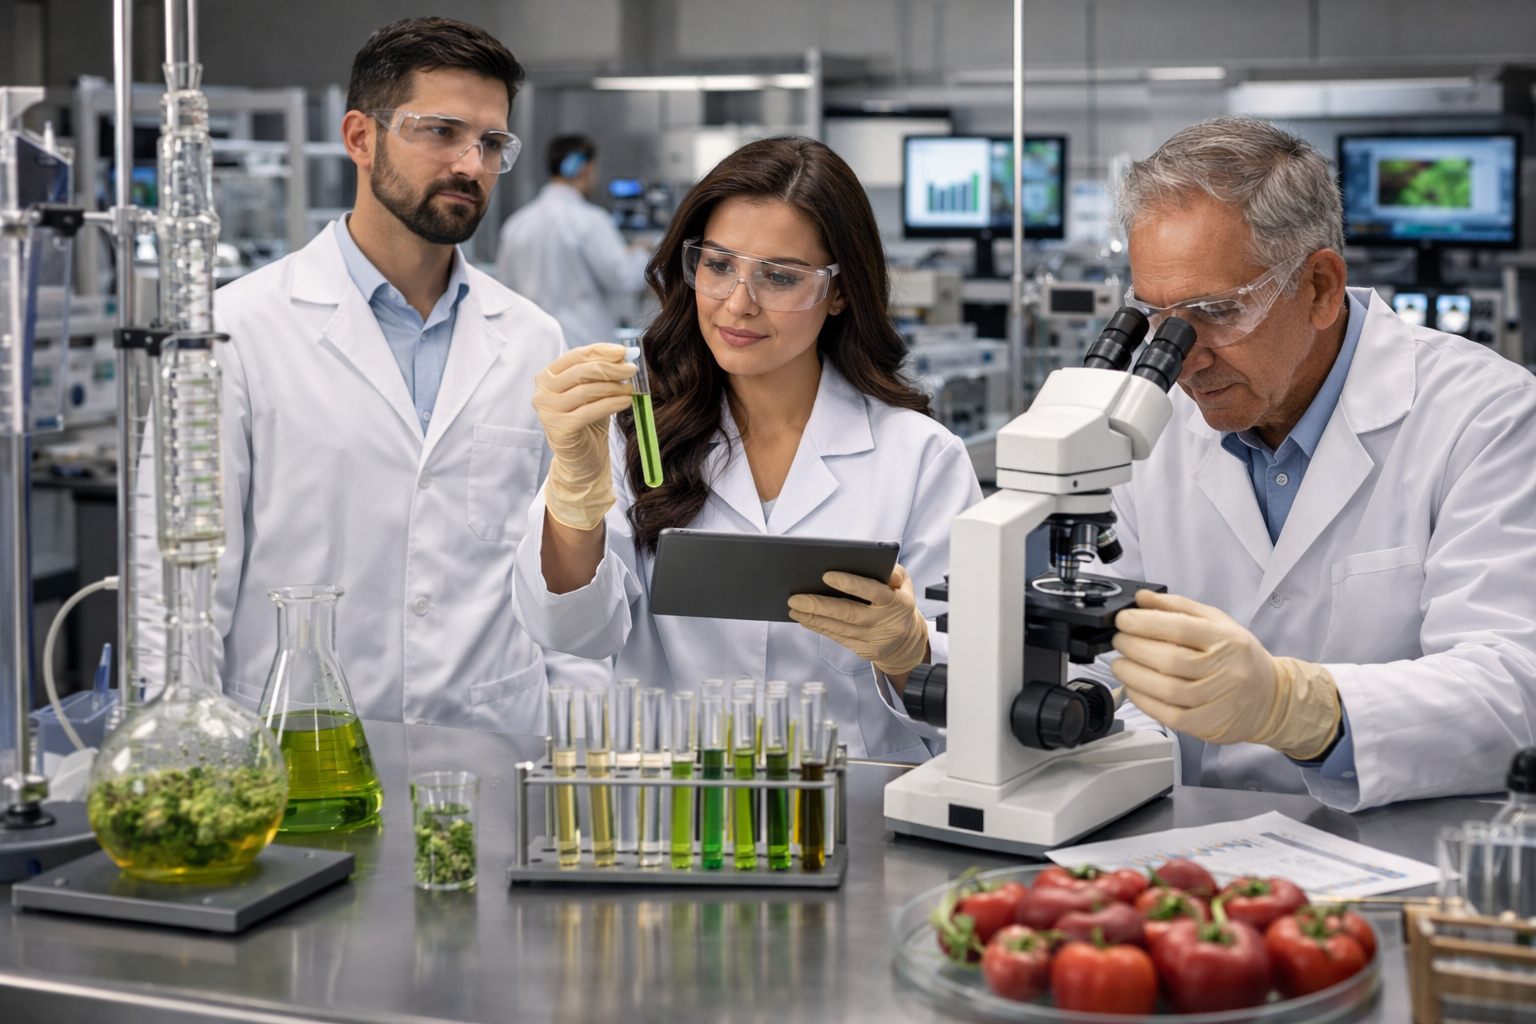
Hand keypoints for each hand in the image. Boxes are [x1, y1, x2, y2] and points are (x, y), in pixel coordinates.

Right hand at [532, 344, 636, 530]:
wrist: (582, 459)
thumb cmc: (588, 420)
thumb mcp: (594, 392)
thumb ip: (603, 373)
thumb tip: (625, 355)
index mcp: (548, 376)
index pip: (576, 356)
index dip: (600, 351)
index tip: (623, 351)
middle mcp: (543, 392)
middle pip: (581, 371)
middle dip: (610, 368)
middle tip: (632, 368)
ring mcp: (548, 411)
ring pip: (586, 390)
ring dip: (613, 387)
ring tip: (631, 388)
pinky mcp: (560, 428)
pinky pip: (590, 411)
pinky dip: (611, 404)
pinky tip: (627, 402)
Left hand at [787, 565, 929, 678]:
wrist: (906, 641)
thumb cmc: (898, 603)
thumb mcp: (904, 585)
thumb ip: (894, 573)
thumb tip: (879, 565)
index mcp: (896, 602)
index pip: (872, 591)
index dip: (850, 583)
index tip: (826, 575)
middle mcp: (885, 622)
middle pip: (849, 613)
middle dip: (820, 605)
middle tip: (795, 598)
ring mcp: (873, 638)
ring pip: (839, 628)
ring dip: (813, 618)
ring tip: (794, 608)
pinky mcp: (863, 650)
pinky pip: (837, 638)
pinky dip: (819, 627)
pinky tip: (804, 619)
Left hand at [1110, 590, 1340, 759]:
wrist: (1270, 697)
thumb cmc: (1237, 656)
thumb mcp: (1216, 622)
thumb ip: (1178, 607)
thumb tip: (1142, 598)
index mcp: (1227, 639)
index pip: (1181, 628)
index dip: (1146, 623)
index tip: (1123, 619)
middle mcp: (1226, 670)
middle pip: (1170, 659)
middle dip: (1134, 647)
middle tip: (1118, 641)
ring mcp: (1219, 700)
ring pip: (1168, 689)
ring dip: (1133, 675)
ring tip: (1120, 664)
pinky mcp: (1209, 724)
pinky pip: (1170, 715)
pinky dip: (1145, 701)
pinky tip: (1134, 688)